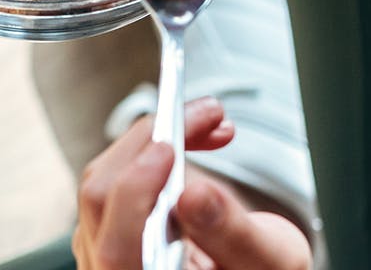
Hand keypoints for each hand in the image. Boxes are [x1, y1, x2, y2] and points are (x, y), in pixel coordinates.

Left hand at [74, 96, 311, 269]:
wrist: (250, 267)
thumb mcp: (268, 260)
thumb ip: (232, 235)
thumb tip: (195, 194)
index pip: (118, 249)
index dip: (134, 194)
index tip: (168, 148)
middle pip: (101, 200)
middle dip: (150, 144)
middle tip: (206, 115)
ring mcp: (104, 248)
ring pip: (103, 181)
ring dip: (154, 139)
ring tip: (211, 123)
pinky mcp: (110, 225)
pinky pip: (113, 177)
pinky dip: (151, 149)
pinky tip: (193, 139)